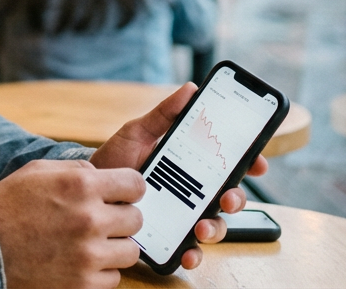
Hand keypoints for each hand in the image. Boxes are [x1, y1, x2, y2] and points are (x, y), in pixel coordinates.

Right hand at [0, 159, 144, 288]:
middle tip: (99, 222)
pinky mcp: (84, 285)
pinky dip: (99, 273)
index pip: (135, 185)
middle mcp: (89, 219)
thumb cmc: (7, 207)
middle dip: (120, 219)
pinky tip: (78, 264)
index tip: (120, 196)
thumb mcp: (37, 172)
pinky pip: (113, 279)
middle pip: (136, 219)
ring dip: (113, 248)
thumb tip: (104, 175)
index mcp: (81, 186)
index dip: (128, 190)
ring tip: (88, 245)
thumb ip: (76, 169)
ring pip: (129, 252)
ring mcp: (88, 255)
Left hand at [89, 83, 270, 270]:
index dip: (250, 164)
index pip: (229, 165)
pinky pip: (189, 250)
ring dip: (215, 228)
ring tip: (201, 227)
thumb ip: (164, 115)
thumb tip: (190, 89)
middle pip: (228, 197)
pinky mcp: (168, 238)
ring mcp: (182, 216)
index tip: (258, 164)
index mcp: (191, 166)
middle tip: (227, 197)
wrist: (87, 188)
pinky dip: (193, 254)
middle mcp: (192, 193)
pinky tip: (188, 253)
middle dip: (236, 199)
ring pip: (214, 226)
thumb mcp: (138, 132)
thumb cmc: (116, 158)